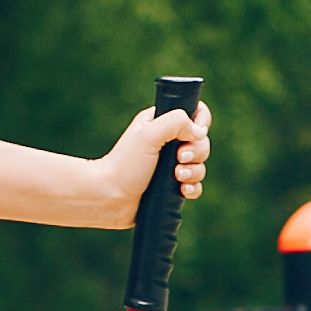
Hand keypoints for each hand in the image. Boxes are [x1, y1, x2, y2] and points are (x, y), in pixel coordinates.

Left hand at [91, 101, 210, 225]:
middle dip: (197, 152)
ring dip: (194, 172)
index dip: (201, 122)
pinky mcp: (172, 186)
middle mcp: (168, 142)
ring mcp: (171, 165)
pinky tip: (182, 191)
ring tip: (177, 177)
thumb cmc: (124, 165)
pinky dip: (193, 188)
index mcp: (161, 122)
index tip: (193, 134)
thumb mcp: (149, 134)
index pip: (195, 112)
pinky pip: (196, 185)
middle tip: (179, 158)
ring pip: (200, 165)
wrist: (109, 198)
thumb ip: (176, 123)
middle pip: (201, 141)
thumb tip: (199, 132)